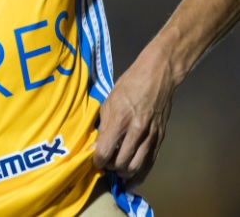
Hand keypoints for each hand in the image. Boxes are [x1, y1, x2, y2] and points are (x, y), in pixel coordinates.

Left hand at [92, 47, 175, 188]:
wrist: (158, 76)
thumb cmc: (129, 84)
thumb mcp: (109, 101)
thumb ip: (104, 125)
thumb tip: (97, 145)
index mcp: (120, 120)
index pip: (106, 151)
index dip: (98, 160)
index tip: (94, 159)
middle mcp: (136, 132)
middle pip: (121, 163)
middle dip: (110, 167)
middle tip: (105, 163)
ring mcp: (151, 137)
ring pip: (136, 167)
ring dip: (124, 173)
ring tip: (116, 170)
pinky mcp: (160, 139)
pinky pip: (150, 163)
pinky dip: (140, 175)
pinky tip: (131, 179)